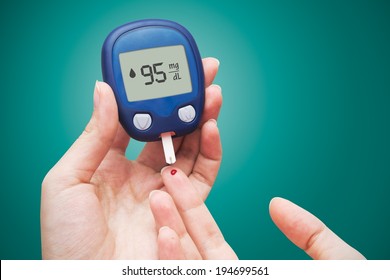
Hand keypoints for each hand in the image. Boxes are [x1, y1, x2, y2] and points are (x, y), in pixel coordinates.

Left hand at [41, 58, 221, 258]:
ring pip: (191, 149)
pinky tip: (211, 130)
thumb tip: (104, 91)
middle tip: (202, 78)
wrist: (85, 279)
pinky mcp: (180, 208)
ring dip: (203, 121)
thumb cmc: (66, 237)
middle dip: (188, 103)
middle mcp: (140, 174)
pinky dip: (210, 152)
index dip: (153, 97)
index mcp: (111, 163)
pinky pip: (202, 177)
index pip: (139, 121)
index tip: (164, 75)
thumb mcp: (67, 180)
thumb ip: (93, 136)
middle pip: (171, 131)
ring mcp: (163, 190)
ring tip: (211, 98)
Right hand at [154, 175, 364, 259]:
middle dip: (175, 213)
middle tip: (162, 181)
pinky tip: (166, 236)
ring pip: (184, 264)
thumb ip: (309, 233)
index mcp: (244, 275)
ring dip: (167, 232)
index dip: (194, 210)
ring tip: (157, 199)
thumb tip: (277, 204)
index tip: (179, 183)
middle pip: (192, 246)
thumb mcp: (331, 261)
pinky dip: (173, 262)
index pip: (209, 239)